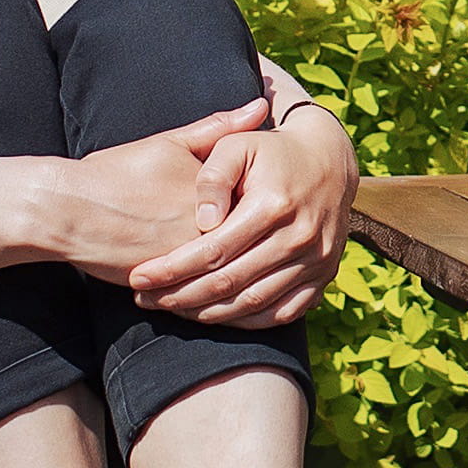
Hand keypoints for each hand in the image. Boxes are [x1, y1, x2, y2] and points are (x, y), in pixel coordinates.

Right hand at [43, 99, 270, 276]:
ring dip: (238, 273)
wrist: (69, 210)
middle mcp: (210, 227)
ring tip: (217, 263)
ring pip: (231, 271)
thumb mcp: (170, 142)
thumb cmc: (115, 172)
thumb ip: (218, 128)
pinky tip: (208, 288)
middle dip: (257, 241)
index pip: (261, 202)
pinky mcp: (172, 285)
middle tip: (237, 236)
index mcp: (216, 190)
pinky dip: (211, 295)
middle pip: (251, 239)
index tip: (262, 202)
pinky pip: (205, 295)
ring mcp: (192, 259)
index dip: (263, 204)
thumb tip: (261, 104)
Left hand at [134, 100, 357, 325]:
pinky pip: (282, 313)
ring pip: (253, 303)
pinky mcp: (325, 276)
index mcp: (274, 205)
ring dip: (208, 313)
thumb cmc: (271, 151)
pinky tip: (214, 315)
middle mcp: (299, 237)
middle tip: (146, 299)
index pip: (213, 250)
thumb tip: (202, 220)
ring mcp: (316, 261)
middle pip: (230, 283)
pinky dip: (246, 321)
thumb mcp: (237, 146)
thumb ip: (212, 177)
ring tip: (172, 308)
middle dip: (181, 296)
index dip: (172, 269)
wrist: (330, 160)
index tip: (138, 277)